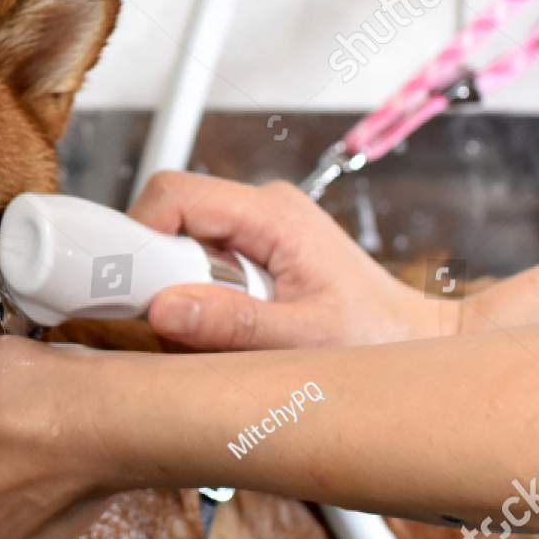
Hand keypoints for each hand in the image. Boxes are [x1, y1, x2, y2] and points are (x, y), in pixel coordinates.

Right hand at [128, 171, 454, 349]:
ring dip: (178, 293)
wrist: (414, 343)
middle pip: (169, 217)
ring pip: (178, 245)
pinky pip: (197, 266)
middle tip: (173, 324)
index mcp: (274, 214)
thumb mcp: (303, 342)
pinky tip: (225, 333)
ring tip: (215, 335)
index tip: (124, 288)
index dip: (137, 236)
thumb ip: (233, 325)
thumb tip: (163, 308)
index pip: (175, 195)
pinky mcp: (252, 252)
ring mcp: (256, 229)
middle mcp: (261, 209)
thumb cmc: (377, 340)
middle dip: (155, 272)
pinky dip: (196, 302)